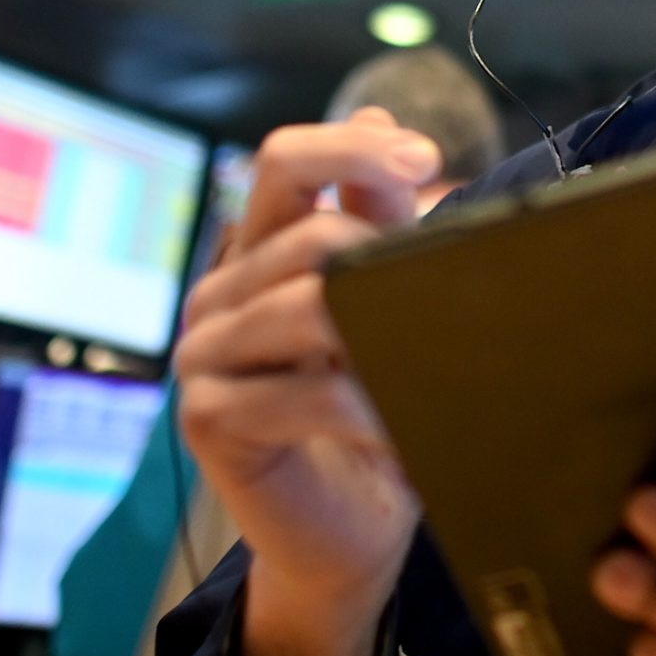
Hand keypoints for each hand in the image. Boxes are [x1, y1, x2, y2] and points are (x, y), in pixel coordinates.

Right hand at [173, 109, 439, 655]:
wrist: (354, 530)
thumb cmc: (375, 413)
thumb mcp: (387, 307)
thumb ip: (380, 225)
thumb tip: (386, 125)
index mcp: (260, 250)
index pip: (285, 161)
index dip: (350, 149)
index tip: (426, 160)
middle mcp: (223, 293)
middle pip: (306, 234)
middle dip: (386, 261)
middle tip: (451, 302)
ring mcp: (205, 355)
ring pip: (303, 305)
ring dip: (384, 336)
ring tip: (438, 365)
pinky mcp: (208, 417)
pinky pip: (298, 392)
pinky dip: (365, 406)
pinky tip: (402, 424)